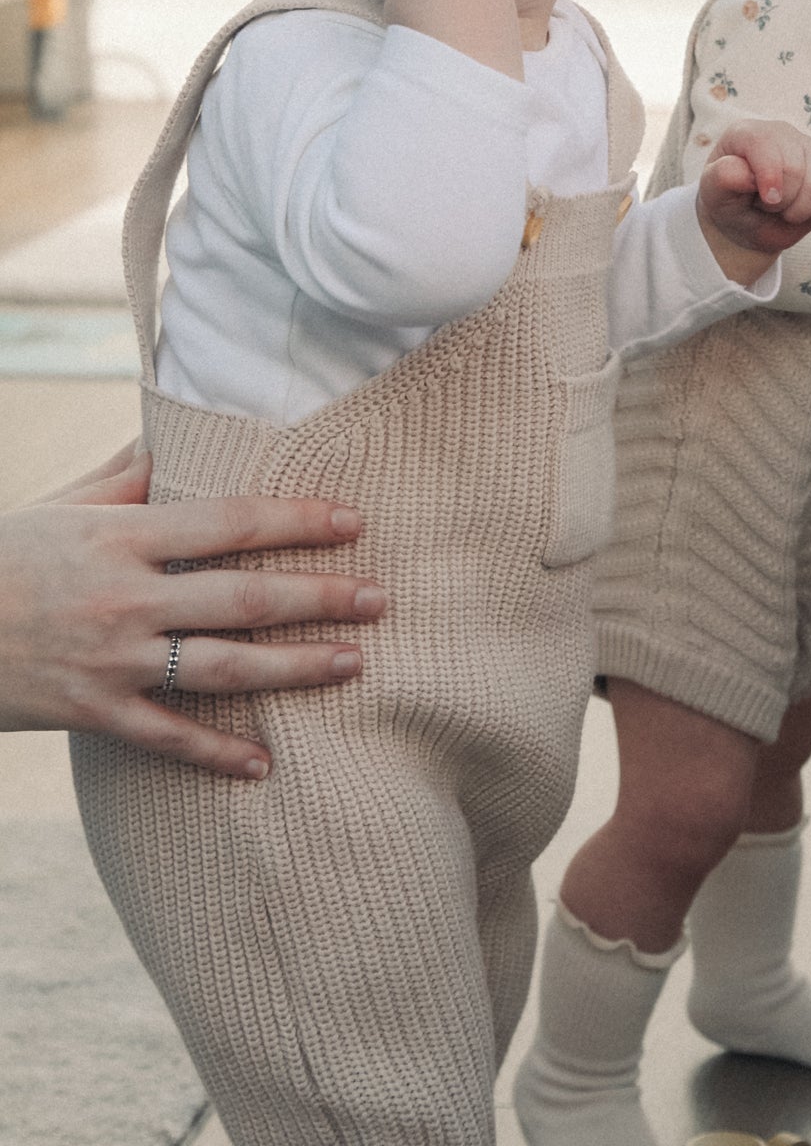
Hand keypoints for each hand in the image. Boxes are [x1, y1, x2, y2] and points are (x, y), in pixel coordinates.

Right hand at [0, 442, 386, 776]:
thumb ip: (126, 479)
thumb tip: (176, 441)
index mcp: (122, 536)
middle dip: (319, 596)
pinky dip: (218, 753)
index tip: (353, 520)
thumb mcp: (61, 506)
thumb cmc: (0, 556)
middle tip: (379, 598)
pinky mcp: (93, 713)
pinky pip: (169, 737)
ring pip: (223, 667)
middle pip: (243, 597)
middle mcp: (126, 597)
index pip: (230, 522)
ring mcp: (112, 661)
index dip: (296, 519)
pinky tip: (265, 763)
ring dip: (294, 668)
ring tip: (352, 663)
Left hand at [697, 120, 810, 286]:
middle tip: (766, 206)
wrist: (749, 220)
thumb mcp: (713, 194)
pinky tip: (803, 211)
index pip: (766, 144)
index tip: (767, 200)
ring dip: (800, 210)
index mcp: (748, 133)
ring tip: (783, 209)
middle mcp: (782, 133)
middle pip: (797, 168)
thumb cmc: (729, 202)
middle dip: (781, 201)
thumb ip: (722, 178)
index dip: (770, 176)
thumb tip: (746, 173)